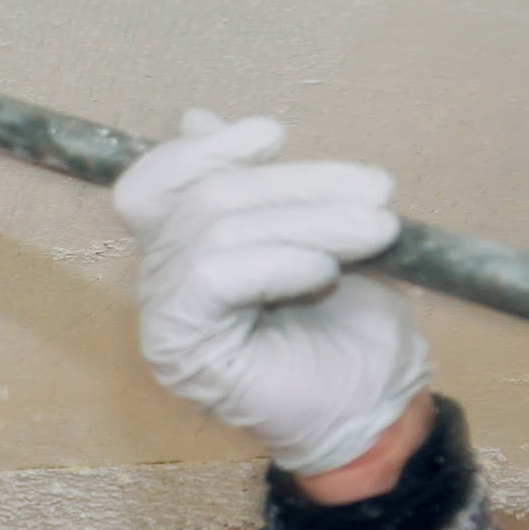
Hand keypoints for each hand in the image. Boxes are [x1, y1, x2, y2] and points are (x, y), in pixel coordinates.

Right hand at [113, 110, 430, 477]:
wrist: (374, 411)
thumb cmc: (349, 332)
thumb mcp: (314, 234)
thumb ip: (259, 187)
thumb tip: (196, 118)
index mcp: (183, 251)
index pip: (152, 185)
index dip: (201, 151)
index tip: (274, 134)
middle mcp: (161, 282)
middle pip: (204, 197)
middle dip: (297, 184)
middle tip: (376, 192)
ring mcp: (164, 316)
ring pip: (214, 228)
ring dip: (309, 222)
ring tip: (376, 234)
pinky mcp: (179, 346)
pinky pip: (212, 276)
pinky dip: (277, 262)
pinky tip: (324, 273)